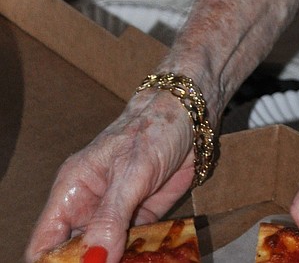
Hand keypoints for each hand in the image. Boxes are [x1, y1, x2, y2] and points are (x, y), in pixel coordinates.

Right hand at [26, 90, 195, 262]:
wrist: (190, 116)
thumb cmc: (154, 128)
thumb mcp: (131, 172)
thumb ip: (111, 216)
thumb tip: (94, 260)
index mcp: (72, 191)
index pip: (44, 242)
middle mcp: (87, 208)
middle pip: (72, 255)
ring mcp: (113, 217)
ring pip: (102, 256)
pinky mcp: (138, 222)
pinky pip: (129, 251)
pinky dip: (134, 259)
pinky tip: (146, 260)